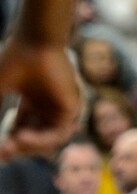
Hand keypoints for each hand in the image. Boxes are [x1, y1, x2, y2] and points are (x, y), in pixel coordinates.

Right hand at [0, 38, 81, 158]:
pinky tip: (23, 138)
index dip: (8, 142)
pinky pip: (60, 134)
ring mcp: (61, 105)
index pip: (22, 129)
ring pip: (47, 140)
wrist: (34, 42)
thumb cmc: (14, 60)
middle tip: (2, 151)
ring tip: (12, 144)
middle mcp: (48, 104)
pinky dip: (41, 140)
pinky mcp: (72, 105)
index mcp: (33, 100)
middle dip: (16, 148)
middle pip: (34, 138)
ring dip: (28, 147)